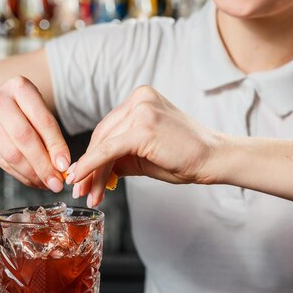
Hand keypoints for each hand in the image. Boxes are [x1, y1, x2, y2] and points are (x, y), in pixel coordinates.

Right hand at [0, 76, 69, 191]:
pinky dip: (21, 175)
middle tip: (56, 181)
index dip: (55, 145)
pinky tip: (33, 180)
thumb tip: (62, 166)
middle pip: (24, 137)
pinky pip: (3, 163)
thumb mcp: (38, 115)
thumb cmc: (22, 114)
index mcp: (20, 87)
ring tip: (46, 183)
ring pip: (12, 153)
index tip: (64, 165)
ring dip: (32, 173)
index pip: (42, 120)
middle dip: (43, 164)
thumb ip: (50, 137)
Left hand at [66, 86, 222, 205]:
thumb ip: (119, 156)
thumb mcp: (145, 153)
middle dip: (89, 166)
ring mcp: (141, 110)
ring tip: (88, 194)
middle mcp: (139, 98)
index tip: (81, 175)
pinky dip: (92, 166)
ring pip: (103, 145)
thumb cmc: (183, 157)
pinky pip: (108, 150)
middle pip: (103, 135)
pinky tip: (82, 180)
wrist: (213, 158)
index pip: (108, 128)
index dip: (92, 154)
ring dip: (91, 173)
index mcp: (140, 98)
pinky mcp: (143, 128)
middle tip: (79, 189)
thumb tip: (91, 170)